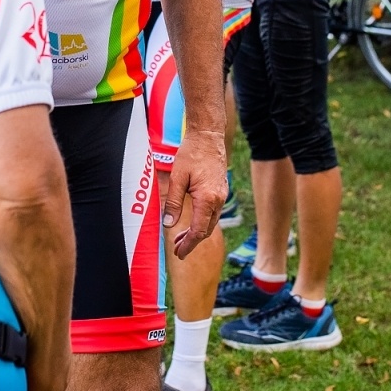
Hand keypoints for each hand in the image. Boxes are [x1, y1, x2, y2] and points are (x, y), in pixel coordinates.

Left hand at [158, 128, 224, 258]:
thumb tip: (168, 224)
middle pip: (206, 230)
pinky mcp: (220, 190)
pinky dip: (203, 221)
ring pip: (210, 222)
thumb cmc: (191, 153)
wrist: (208, 136)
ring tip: (181, 239)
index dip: (188, 245)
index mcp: (207, 199)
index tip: (179, 254)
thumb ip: (173, 202)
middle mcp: (218, 200)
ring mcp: (221, 195)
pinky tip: (192, 221)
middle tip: (177, 250)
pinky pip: (213, 212)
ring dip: (197, 232)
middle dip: (192, 242)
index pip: (199, 231)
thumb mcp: (177, 178)